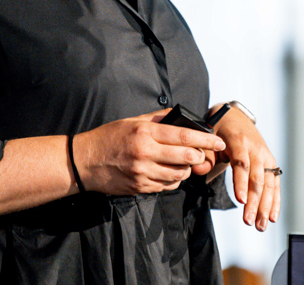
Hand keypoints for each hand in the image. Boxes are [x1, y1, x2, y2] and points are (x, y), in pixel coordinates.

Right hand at [74, 110, 225, 195]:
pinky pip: (166, 186)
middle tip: (202, 154)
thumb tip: (180, 116)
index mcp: (145, 133)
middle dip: (200, 156)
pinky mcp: (139, 187)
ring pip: (179, 175)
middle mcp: (145, 153)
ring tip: (182, 163)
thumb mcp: (131, 121)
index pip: (184, 136)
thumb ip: (157, 119)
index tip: (219, 141)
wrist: (84, 162)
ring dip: (186, 170)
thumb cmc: (108, 138)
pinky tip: (168, 172)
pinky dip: (172, 179)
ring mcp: (142, 173)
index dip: (206, 140)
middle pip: (186, 158)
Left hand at [200, 107, 280, 231]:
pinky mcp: (270, 163)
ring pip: (269, 183)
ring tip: (260, 225)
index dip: (241, 182)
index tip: (241, 200)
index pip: (241, 163)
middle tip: (249, 221)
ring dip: (266, 206)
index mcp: (239, 140)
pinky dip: (275, 201)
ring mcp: (265, 156)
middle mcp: (256, 148)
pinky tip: (272, 216)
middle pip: (257, 177)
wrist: (236, 116)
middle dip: (254, 201)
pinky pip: (275, 184)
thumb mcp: (208, 136)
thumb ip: (204, 155)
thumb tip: (199, 169)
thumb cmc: (220, 128)